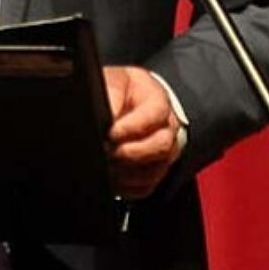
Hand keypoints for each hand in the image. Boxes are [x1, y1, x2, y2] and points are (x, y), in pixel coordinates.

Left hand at [102, 65, 183, 198]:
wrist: (125, 103)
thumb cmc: (119, 91)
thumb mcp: (113, 82)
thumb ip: (110, 95)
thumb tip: (101, 119)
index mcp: (157, 99)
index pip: (155, 114)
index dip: (131, 127)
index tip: (110, 133)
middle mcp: (167, 126)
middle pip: (162, 145)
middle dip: (131, 152)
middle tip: (107, 151)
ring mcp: (164, 152)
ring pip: (156, 170)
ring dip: (128, 172)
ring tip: (106, 166)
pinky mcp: (154, 172)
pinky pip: (146, 187)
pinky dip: (127, 187)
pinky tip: (112, 178)